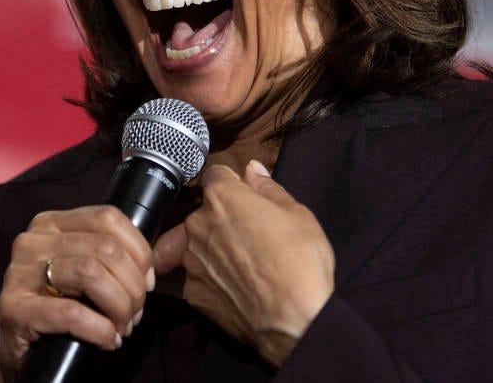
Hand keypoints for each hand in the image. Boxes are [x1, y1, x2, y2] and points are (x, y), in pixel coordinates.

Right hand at [0, 206, 154, 382]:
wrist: (21, 350)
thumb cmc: (58, 306)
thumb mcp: (82, 270)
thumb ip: (110, 256)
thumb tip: (151, 269)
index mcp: (51, 223)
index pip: (108, 218)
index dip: (139, 251)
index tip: (148, 281)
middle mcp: (32, 241)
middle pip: (105, 248)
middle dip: (132, 286)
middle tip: (136, 312)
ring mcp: (18, 273)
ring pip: (91, 274)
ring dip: (119, 306)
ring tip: (123, 325)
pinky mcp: (13, 308)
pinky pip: (71, 313)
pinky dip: (100, 329)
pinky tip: (108, 340)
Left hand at [154, 160, 334, 367]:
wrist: (294, 320)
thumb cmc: (300, 263)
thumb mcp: (296, 213)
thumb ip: (267, 188)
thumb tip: (252, 170)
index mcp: (222, 198)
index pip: (217, 175)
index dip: (235, 184)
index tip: (248, 198)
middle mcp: (198, 225)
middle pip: (204, 212)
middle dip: (223, 218)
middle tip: (254, 236)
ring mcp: (192, 262)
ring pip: (198, 245)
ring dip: (214, 249)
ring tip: (246, 265)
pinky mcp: (193, 293)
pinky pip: (199, 277)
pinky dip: (213, 279)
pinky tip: (237, 286)